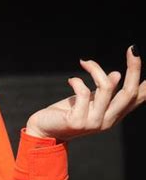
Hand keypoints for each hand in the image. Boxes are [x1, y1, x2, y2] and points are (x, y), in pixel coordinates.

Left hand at [25, 45, 144, 141]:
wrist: (44, 130)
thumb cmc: (67, 112)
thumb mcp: (89, 100)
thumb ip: (103, 91)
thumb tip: (116, 75)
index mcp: (114, 116)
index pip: (136, 99)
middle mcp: (108, 121)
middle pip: (129, 92)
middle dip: (134, 68)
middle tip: (133, 49)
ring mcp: (93, 123)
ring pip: (107, 87)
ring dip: (96, 69)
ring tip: (85, 62)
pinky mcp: (77, 121)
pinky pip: (83, 91)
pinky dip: (77, 80)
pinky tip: (71, 79)